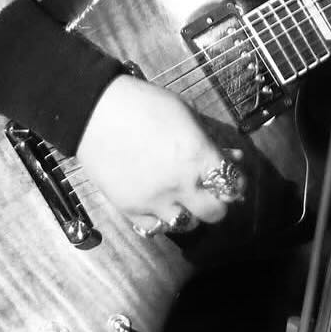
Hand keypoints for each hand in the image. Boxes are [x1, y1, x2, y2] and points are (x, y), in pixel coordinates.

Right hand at [74, 76, 241, 236]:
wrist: (95, 112)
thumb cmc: (144, 104)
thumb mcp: (186, 113)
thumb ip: (210, 139)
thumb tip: (231, 156)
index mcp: (198, 156)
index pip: (231, 185)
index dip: (235, 182)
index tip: (231, 178)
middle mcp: (180, 184)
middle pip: (215, 213)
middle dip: (217, 201)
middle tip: (210, 190)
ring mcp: (154, 200)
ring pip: (186, 224)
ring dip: (190, 212)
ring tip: (183, 197)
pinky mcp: (130, 208)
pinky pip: (155, 227)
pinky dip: (161, 218)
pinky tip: (160, 203)